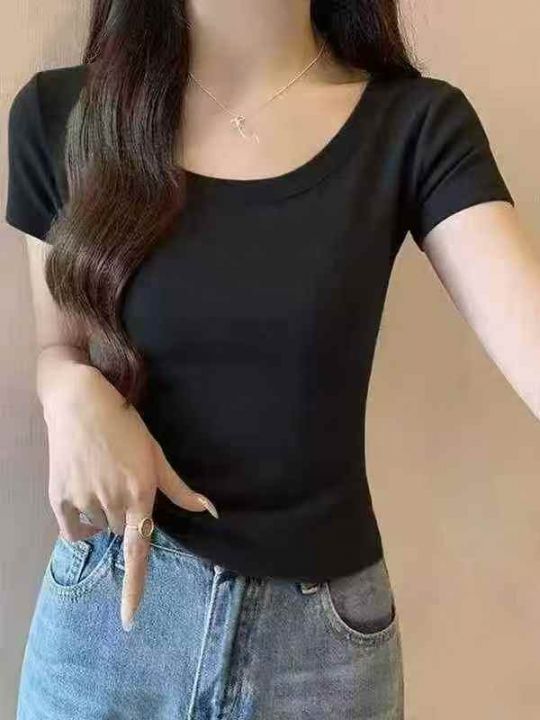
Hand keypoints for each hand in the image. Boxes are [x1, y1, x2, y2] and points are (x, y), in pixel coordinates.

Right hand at [44, 365, 217, 630]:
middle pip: (120, 532)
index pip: (138, 552)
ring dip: (102, 514)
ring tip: (101, 478)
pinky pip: (71, 530)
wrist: (80, 404)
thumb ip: (180, 489)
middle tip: (120, 482)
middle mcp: (112, 503)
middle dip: (124, 515)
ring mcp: (83, 501)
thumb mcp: (156, 455)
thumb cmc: (126, 427)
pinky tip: (82, 492)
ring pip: (98, 529)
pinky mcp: (58, 498)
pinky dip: (78, 521)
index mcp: (140, 495)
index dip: (134, 588)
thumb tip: (211, 511)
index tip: (129, 620)